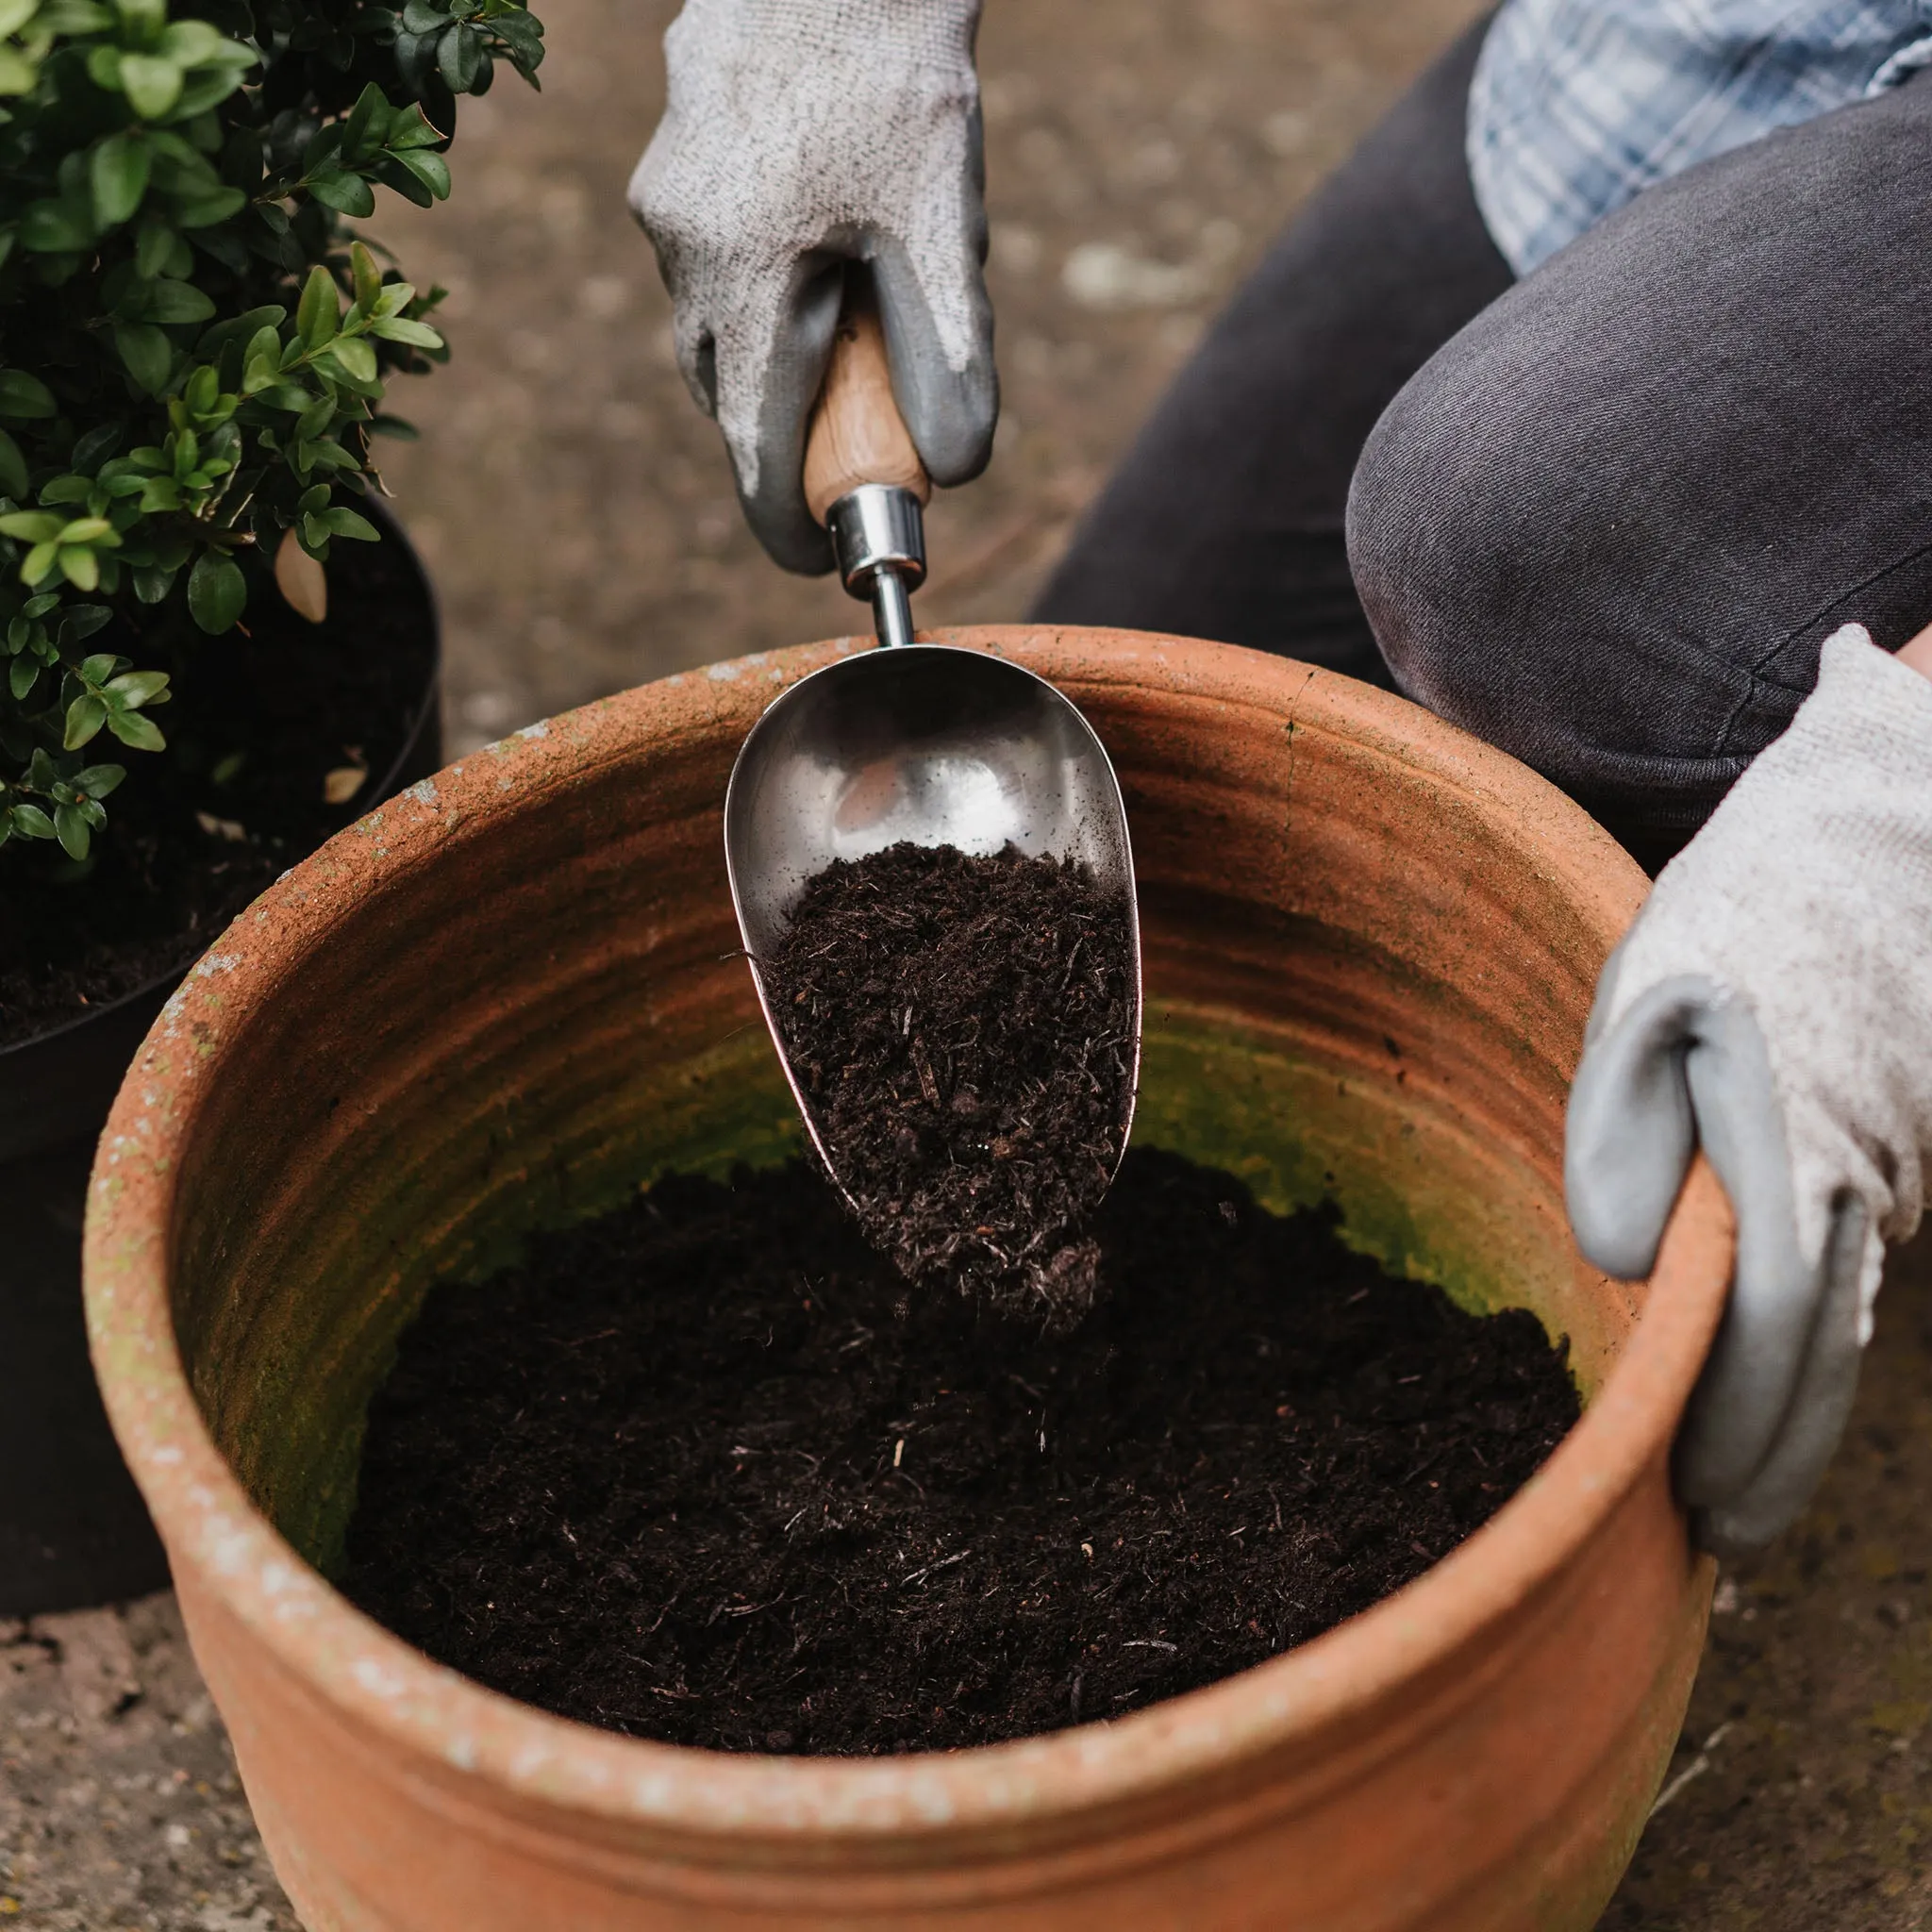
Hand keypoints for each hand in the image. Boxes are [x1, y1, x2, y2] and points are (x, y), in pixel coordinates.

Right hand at [629, 0, 996, 573]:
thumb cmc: (895, 85)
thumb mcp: (941, 230)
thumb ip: (949, 359)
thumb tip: (957, 472)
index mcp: (746, 286)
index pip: (754, 451)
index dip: (786, 522)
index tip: (818, 559)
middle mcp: (684, 259)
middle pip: (733, 398)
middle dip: (792, 432)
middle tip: (866, 437)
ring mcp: (664, 212)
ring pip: (718, 334)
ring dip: (778, 356)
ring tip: (851, 316)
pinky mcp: (667, 174)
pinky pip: (709, 272)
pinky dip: (763, 293)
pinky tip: (818, 247)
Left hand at [1566, 624, 1931, 1555]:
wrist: (1878, 831)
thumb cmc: (1742, 912)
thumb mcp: (1645, 988)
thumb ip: (1621, 1118)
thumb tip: (1621, 1258)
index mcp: (1794, 1139)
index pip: (1773, 1322)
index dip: (1740, 1421)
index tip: (1700, 1501)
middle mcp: (1866, 1173)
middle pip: (1828, 1351)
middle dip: (1777, 1453)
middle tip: (1728, 1541)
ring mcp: (1897, 1166)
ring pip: (1851, 1321)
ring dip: (1800, 1412)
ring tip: (1742, 1497)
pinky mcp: (1898, 1152)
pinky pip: (1858, 1271)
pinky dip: (1820, 1344)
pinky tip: (1778, 1384)